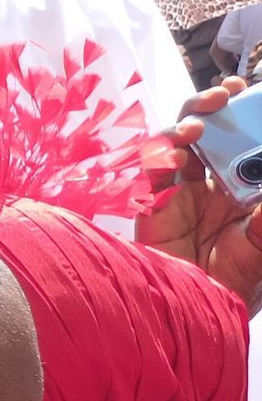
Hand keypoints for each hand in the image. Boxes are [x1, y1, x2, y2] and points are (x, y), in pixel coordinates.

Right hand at [137, 78, 261, 313]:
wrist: (197, 312)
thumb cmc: (235, 282)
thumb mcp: (261, 244)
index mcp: (235, 184)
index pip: (234, 136)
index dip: (237, 109)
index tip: (246, 88)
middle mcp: (204, 181)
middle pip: (200, 128)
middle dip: (208, 105)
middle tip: (223, 94)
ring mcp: (175, 190)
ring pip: (171, 142)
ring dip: (184, 126)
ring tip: (198, 126)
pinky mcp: (150, 204)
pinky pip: (149, 171)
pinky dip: (159, 156)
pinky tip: (175, 155)